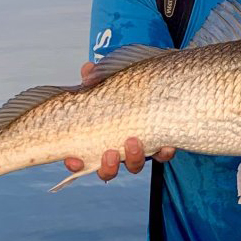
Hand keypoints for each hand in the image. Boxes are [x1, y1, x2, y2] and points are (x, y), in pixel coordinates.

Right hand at [63, 63, 175, 180]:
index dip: (75, 163)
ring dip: (133, 159)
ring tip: (134, 142)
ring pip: (134, 165)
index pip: (81, 159)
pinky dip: (164, 152)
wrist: (154, 83)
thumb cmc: (122, 85)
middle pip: (108, 170)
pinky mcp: (160, 144)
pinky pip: (162, 155)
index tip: (74, 160)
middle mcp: (117, 149)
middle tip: (110, 154)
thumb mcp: (108, 78)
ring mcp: (138, 149)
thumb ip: (97, 76)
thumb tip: (88, 70)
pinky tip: (166, 145)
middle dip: (108, 167)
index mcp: (98, 138)